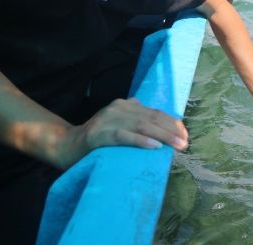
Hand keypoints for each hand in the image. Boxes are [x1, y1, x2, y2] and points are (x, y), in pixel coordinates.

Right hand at [55, 97, 187, 168]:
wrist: (66, 145)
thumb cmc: (97, 139)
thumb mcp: (118, 124)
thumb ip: (135, 119)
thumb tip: (159, 123)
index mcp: (125, 105)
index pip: (154, 112)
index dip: (172, 123)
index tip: (185, 135)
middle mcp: (118, 108)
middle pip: (151, 118)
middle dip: (171, 130)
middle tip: (185, 143)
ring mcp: (108, 120)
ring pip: (141, 126)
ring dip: (162, 136)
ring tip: (177, 145)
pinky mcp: (100, 134)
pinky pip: (124, 136)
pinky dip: (141, 141)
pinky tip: (155, 147)